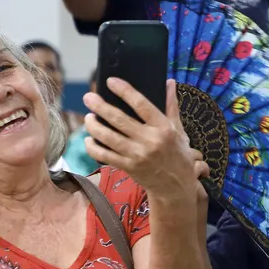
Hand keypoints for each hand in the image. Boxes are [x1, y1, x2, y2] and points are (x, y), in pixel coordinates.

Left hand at [83, 79, 209, 199]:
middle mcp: (150, 140)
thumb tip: (169, 82)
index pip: (141, 104)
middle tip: (88, 97)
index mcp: (163, 128)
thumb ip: (171, 106)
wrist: (176, 186)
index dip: (124, 91)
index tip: (110, 81)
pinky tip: (89, 139)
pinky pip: (105, 155)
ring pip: (108, 137)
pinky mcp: (128, 167)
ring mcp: (138, 155)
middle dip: (100, 106)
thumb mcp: (179, 130)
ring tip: (88, 117)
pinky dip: (93, 147)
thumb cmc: (178, 155)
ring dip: (94, 125)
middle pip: (119, 119)